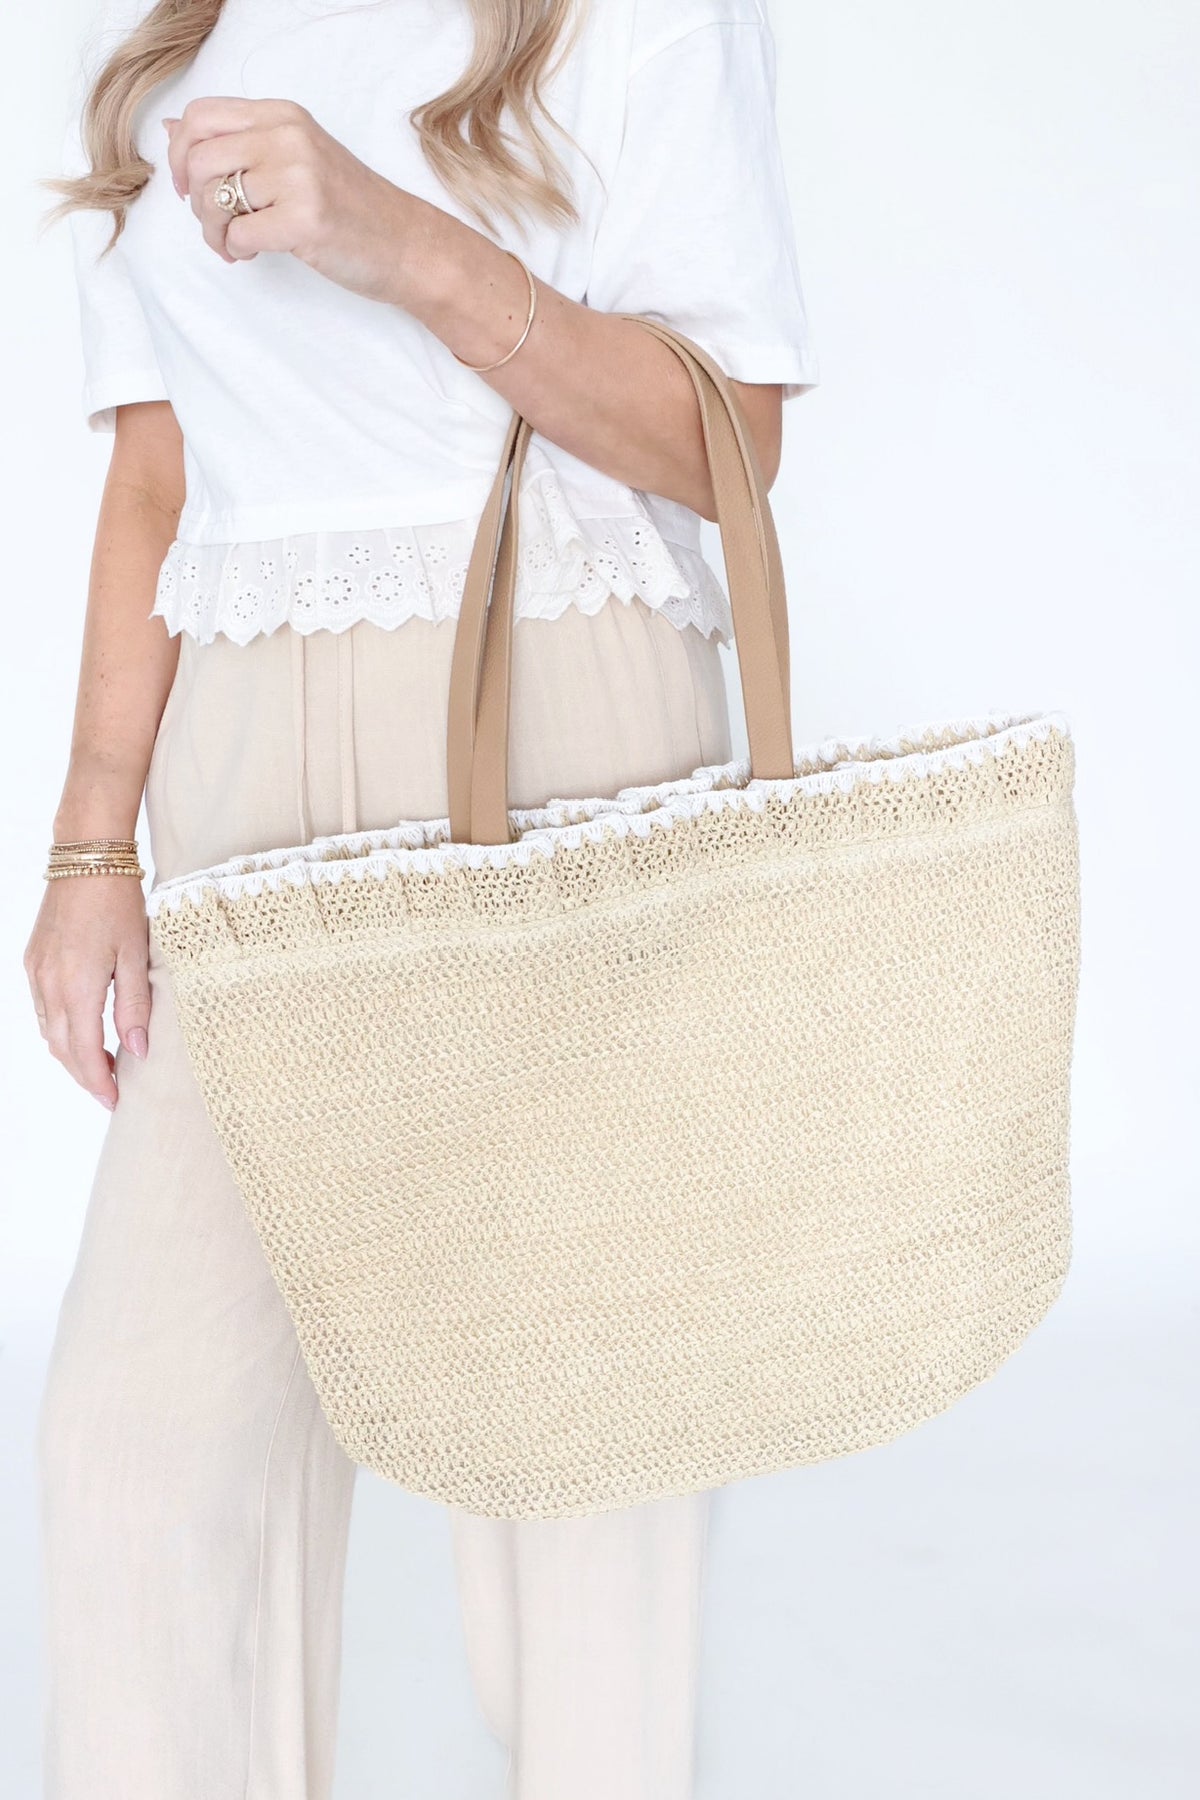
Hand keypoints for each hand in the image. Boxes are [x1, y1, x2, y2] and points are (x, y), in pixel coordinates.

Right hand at [24, 878, 151, 1110]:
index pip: (83, 1052)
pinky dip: (58, 1029)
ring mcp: (35, 972)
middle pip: (60, 1048)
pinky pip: (41, 1008)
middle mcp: (48, 984)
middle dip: (84, 1074)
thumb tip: (138, 1050)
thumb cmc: (119, 902)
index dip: (97, 1082)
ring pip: (47, 1031)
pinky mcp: (32, 961)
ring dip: (70, 1054)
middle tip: (110, 1091)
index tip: (114, 1101)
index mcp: (76, 987)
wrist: (86, 858)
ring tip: (101, 1066)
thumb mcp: (137, 956)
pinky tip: (80, 1031)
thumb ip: (136, 1007)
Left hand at [163, 98, 419, 304]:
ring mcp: (298, 176)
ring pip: (212, 198)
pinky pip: (238, 235)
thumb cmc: (350, 207)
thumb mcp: (294, 158)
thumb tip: (171, 129)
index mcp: (282, 116)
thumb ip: (238, 143)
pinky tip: (253, 255)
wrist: (407, 245)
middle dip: (194, 201)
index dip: (181, 154)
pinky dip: (235, 251)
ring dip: (213, 231)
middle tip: (216, 224)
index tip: (191, 186)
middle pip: (199, 159)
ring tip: (233, 245)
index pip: (201, 116)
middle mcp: (288, 136)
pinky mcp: (305, 219)